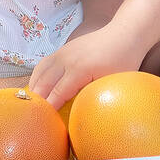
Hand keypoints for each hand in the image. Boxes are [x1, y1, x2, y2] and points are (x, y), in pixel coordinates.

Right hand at [28, 24, 146, 108]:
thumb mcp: (114, 81)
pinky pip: (43, 65)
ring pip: (39, 73)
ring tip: (33, 106)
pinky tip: (38, 89)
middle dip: (37, 102)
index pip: (57, 94)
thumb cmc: (124, 60)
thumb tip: (86, 115)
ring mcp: (62, 52)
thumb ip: (98, 96)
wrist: (125, 34)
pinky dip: (37, 78)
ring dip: (34, 90)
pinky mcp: (62, 50)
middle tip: (34, 119)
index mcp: (80, 69)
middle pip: (43, 84)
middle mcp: (66, 59)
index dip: (49, 110)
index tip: (43, 124)